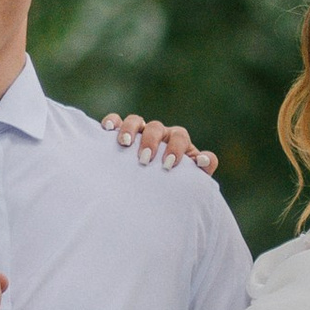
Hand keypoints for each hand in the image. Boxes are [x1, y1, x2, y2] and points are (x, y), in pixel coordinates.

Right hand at [100, 110, 218, 172]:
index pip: (179, 137)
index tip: (168, 165)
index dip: (175, 148)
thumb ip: (201, 171)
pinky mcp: (122, 133)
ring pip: (136, 120)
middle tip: (145, 159)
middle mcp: (159, 134)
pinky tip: (106, 129)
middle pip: (156, 127)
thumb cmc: (173, 183)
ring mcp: (140, 132)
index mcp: (177, 142)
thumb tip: (203, 161)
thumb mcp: (189, 179)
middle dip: (151, 141)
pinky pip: (116, 121)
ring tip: (125, 143)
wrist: (156, 189)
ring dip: (130, 129)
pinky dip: (112, 122)